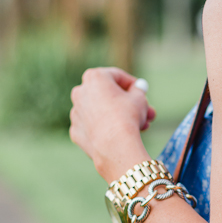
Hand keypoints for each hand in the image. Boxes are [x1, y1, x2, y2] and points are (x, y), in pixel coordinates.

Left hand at [69, 67, 156, 181]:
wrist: (114, 146)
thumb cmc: (127, 117)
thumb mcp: (140, 98)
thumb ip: (138, 90)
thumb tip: (138, 89)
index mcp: (94, 77)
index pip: (117, 76)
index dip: (133, 84)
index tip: (142, 92)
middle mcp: (80, 92)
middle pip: (108, 95)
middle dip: (128, 104)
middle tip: (145, 111)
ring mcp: (76, 112)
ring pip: (101, 111)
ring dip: (119, 117)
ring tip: (140, 127)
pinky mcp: (76, 131)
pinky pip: (94, 127)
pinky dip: (105, 130)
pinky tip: (120, 138)